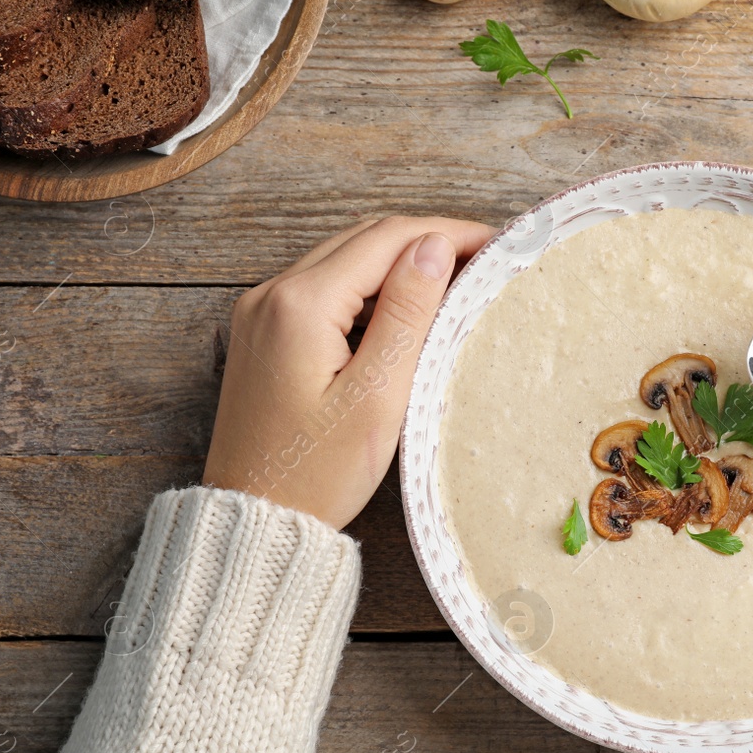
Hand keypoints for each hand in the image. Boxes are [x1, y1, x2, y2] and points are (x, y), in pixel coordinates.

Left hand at [203, 217, 492, 528]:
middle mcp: (270, 295)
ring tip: (454, 279)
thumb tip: (435, 246)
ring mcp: (260, 313)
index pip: (387, 239)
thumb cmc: (318, 473)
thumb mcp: (378, 394)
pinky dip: (368, 286)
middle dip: (425, 240)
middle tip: (483, 257)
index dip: (447, 232)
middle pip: (362, 239)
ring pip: (342, 259)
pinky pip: (321, 288)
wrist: (256, 519)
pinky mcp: (261, 334)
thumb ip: (408, 312)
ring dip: (397, 261)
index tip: (496, 242)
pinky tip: (404, 307)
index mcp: (299, 304)